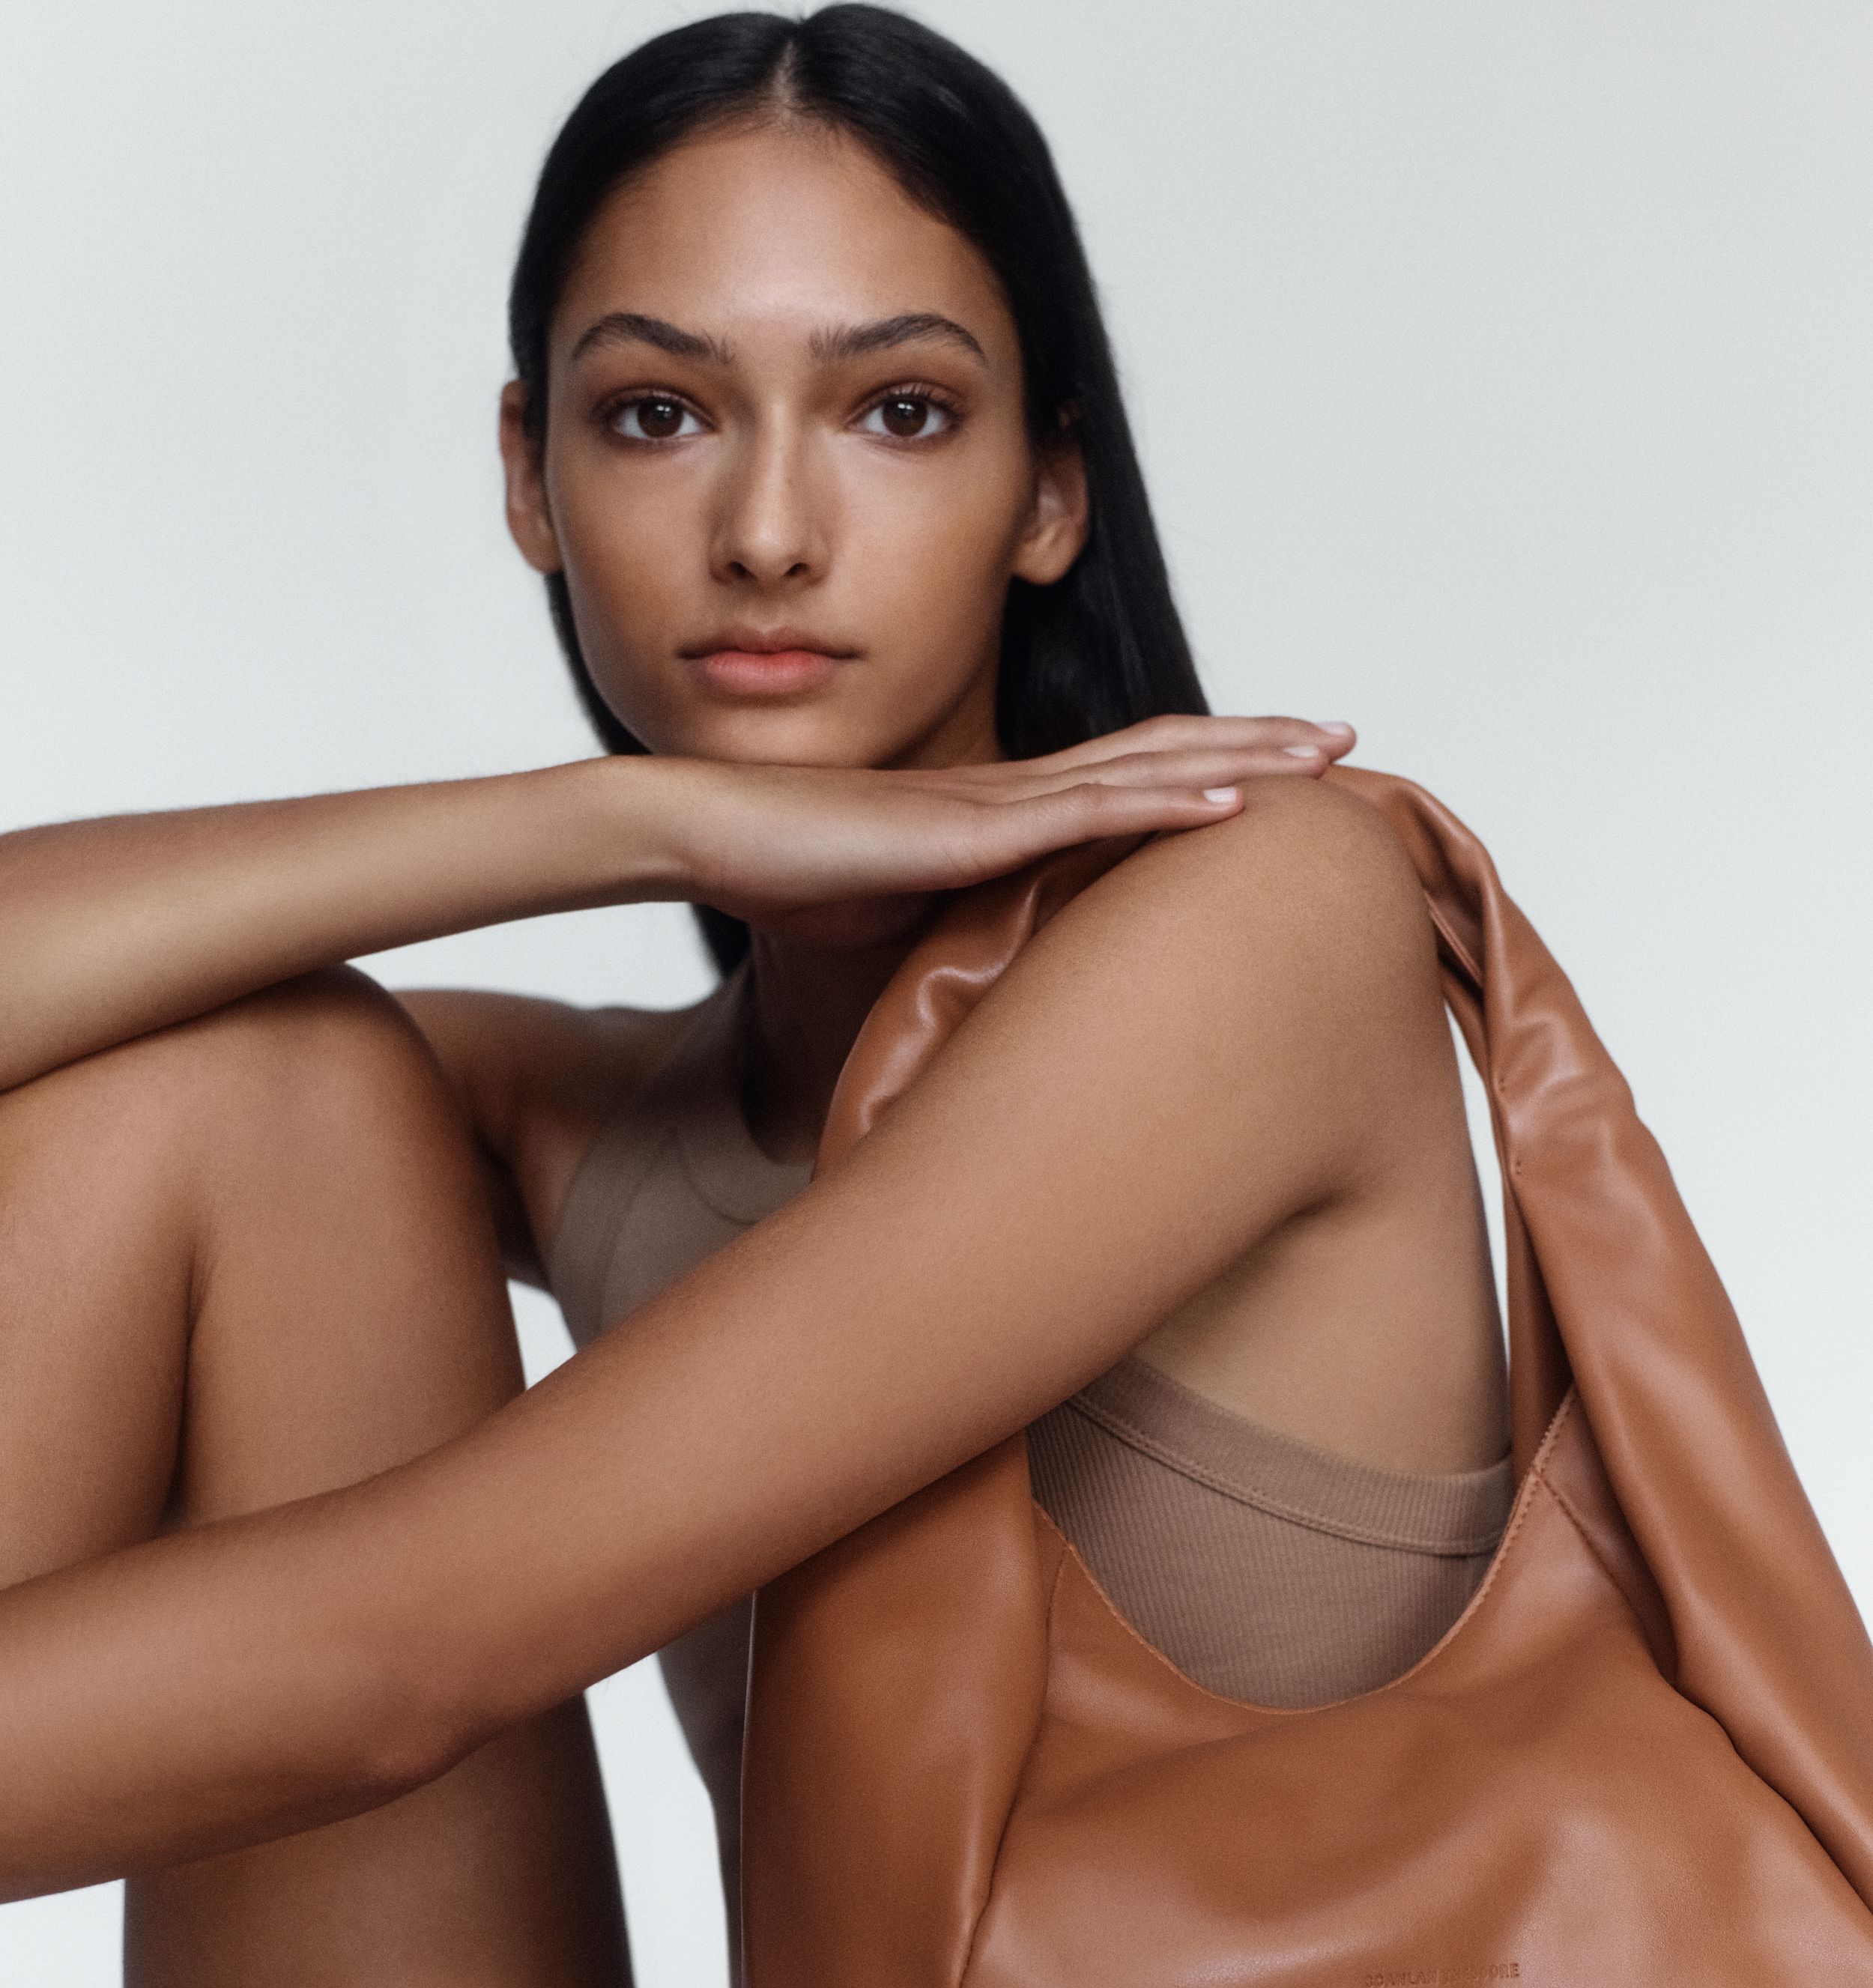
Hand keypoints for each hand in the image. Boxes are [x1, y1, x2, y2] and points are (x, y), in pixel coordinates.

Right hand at [639, 716, 1357, 937]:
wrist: (706, 835)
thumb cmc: (788, 873)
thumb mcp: (899, 907)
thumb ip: (961, 918)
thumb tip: (999, 957)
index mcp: (1003, 808)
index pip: (1130, 774)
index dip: (1212, 764)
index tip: (1286, 768)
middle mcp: (1014, 790)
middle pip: (1162, 754)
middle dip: (1260, 744)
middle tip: (1344, 736)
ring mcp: (995, 803)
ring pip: (1144, 770)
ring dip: (1242, 760)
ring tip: (1324, 751)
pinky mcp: (966, 832)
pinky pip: (1082, 815)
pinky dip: (1164, 806)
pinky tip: (1233, 804)